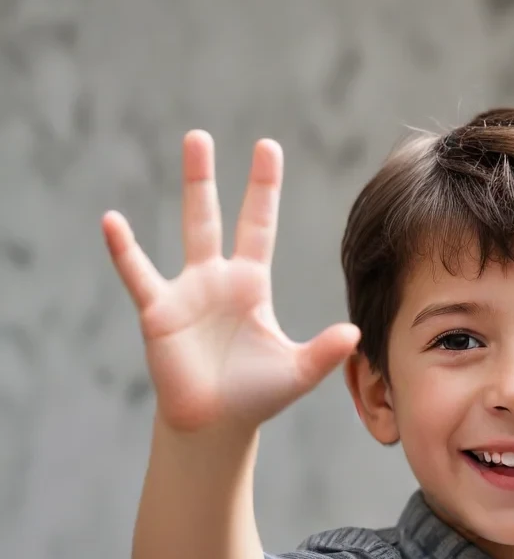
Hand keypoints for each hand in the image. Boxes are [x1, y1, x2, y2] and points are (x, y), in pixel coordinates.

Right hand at [103, 131, 359, 432]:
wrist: (215, 424)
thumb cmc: (256, 396)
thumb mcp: (297, 371)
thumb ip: (324, 352)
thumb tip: (354, 333)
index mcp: (251, 285)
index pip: (259, 226)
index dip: (263, 190)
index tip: (266, 146)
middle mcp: (217, 279)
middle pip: (216, 217)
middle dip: (209, 178)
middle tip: (203, 134)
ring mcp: (186, 292)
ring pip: (187, 231)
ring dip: (190, 190)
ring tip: (186, 146)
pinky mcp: (159, 312)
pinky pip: (139, 275)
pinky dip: (125, 251)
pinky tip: (113, 222)